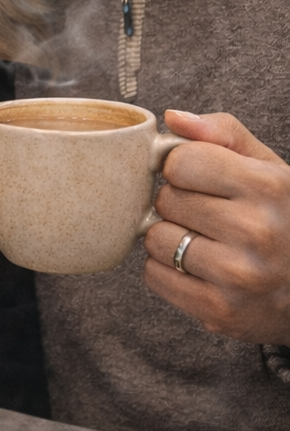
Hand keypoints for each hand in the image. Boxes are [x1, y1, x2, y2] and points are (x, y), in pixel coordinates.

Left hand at [143, 110, 289, 344]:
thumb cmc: (284, 219)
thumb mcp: (269, 169)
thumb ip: (222, 134)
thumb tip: (173, 118)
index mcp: (269, 187)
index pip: (180, 161)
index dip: (183, 168)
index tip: (200, 178)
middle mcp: (257, 232)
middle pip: (166, 200)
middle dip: (178, 203)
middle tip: (208, 214)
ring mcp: (239, 276)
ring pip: (155, 239)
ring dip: (169, 237)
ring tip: (205, 241)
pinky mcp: (220, 312)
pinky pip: (154, 276)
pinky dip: (166, 269)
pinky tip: (198, 267)